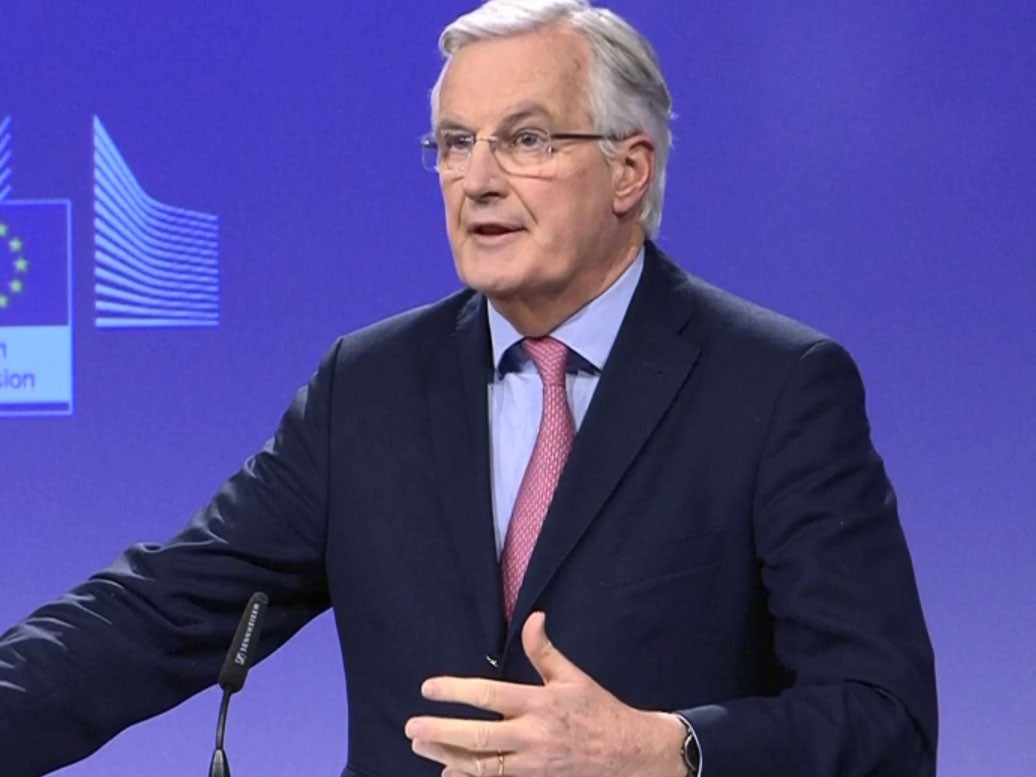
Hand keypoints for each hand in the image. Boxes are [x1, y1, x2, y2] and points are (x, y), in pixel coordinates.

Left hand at [404, 611, 686, 776]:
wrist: (630, 755)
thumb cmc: (599, 711)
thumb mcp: (573, 677)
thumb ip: (545, 651)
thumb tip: (534, 617)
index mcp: (540, 704)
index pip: (489, 696)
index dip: (454, 692)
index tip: (428, 689)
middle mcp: (533, 736)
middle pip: (477, 737)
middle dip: (440, 732)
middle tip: (411, 727)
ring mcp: (534, 766)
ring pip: (482, 767)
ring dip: (447, 758)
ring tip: (422, 747)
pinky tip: (449, 775)